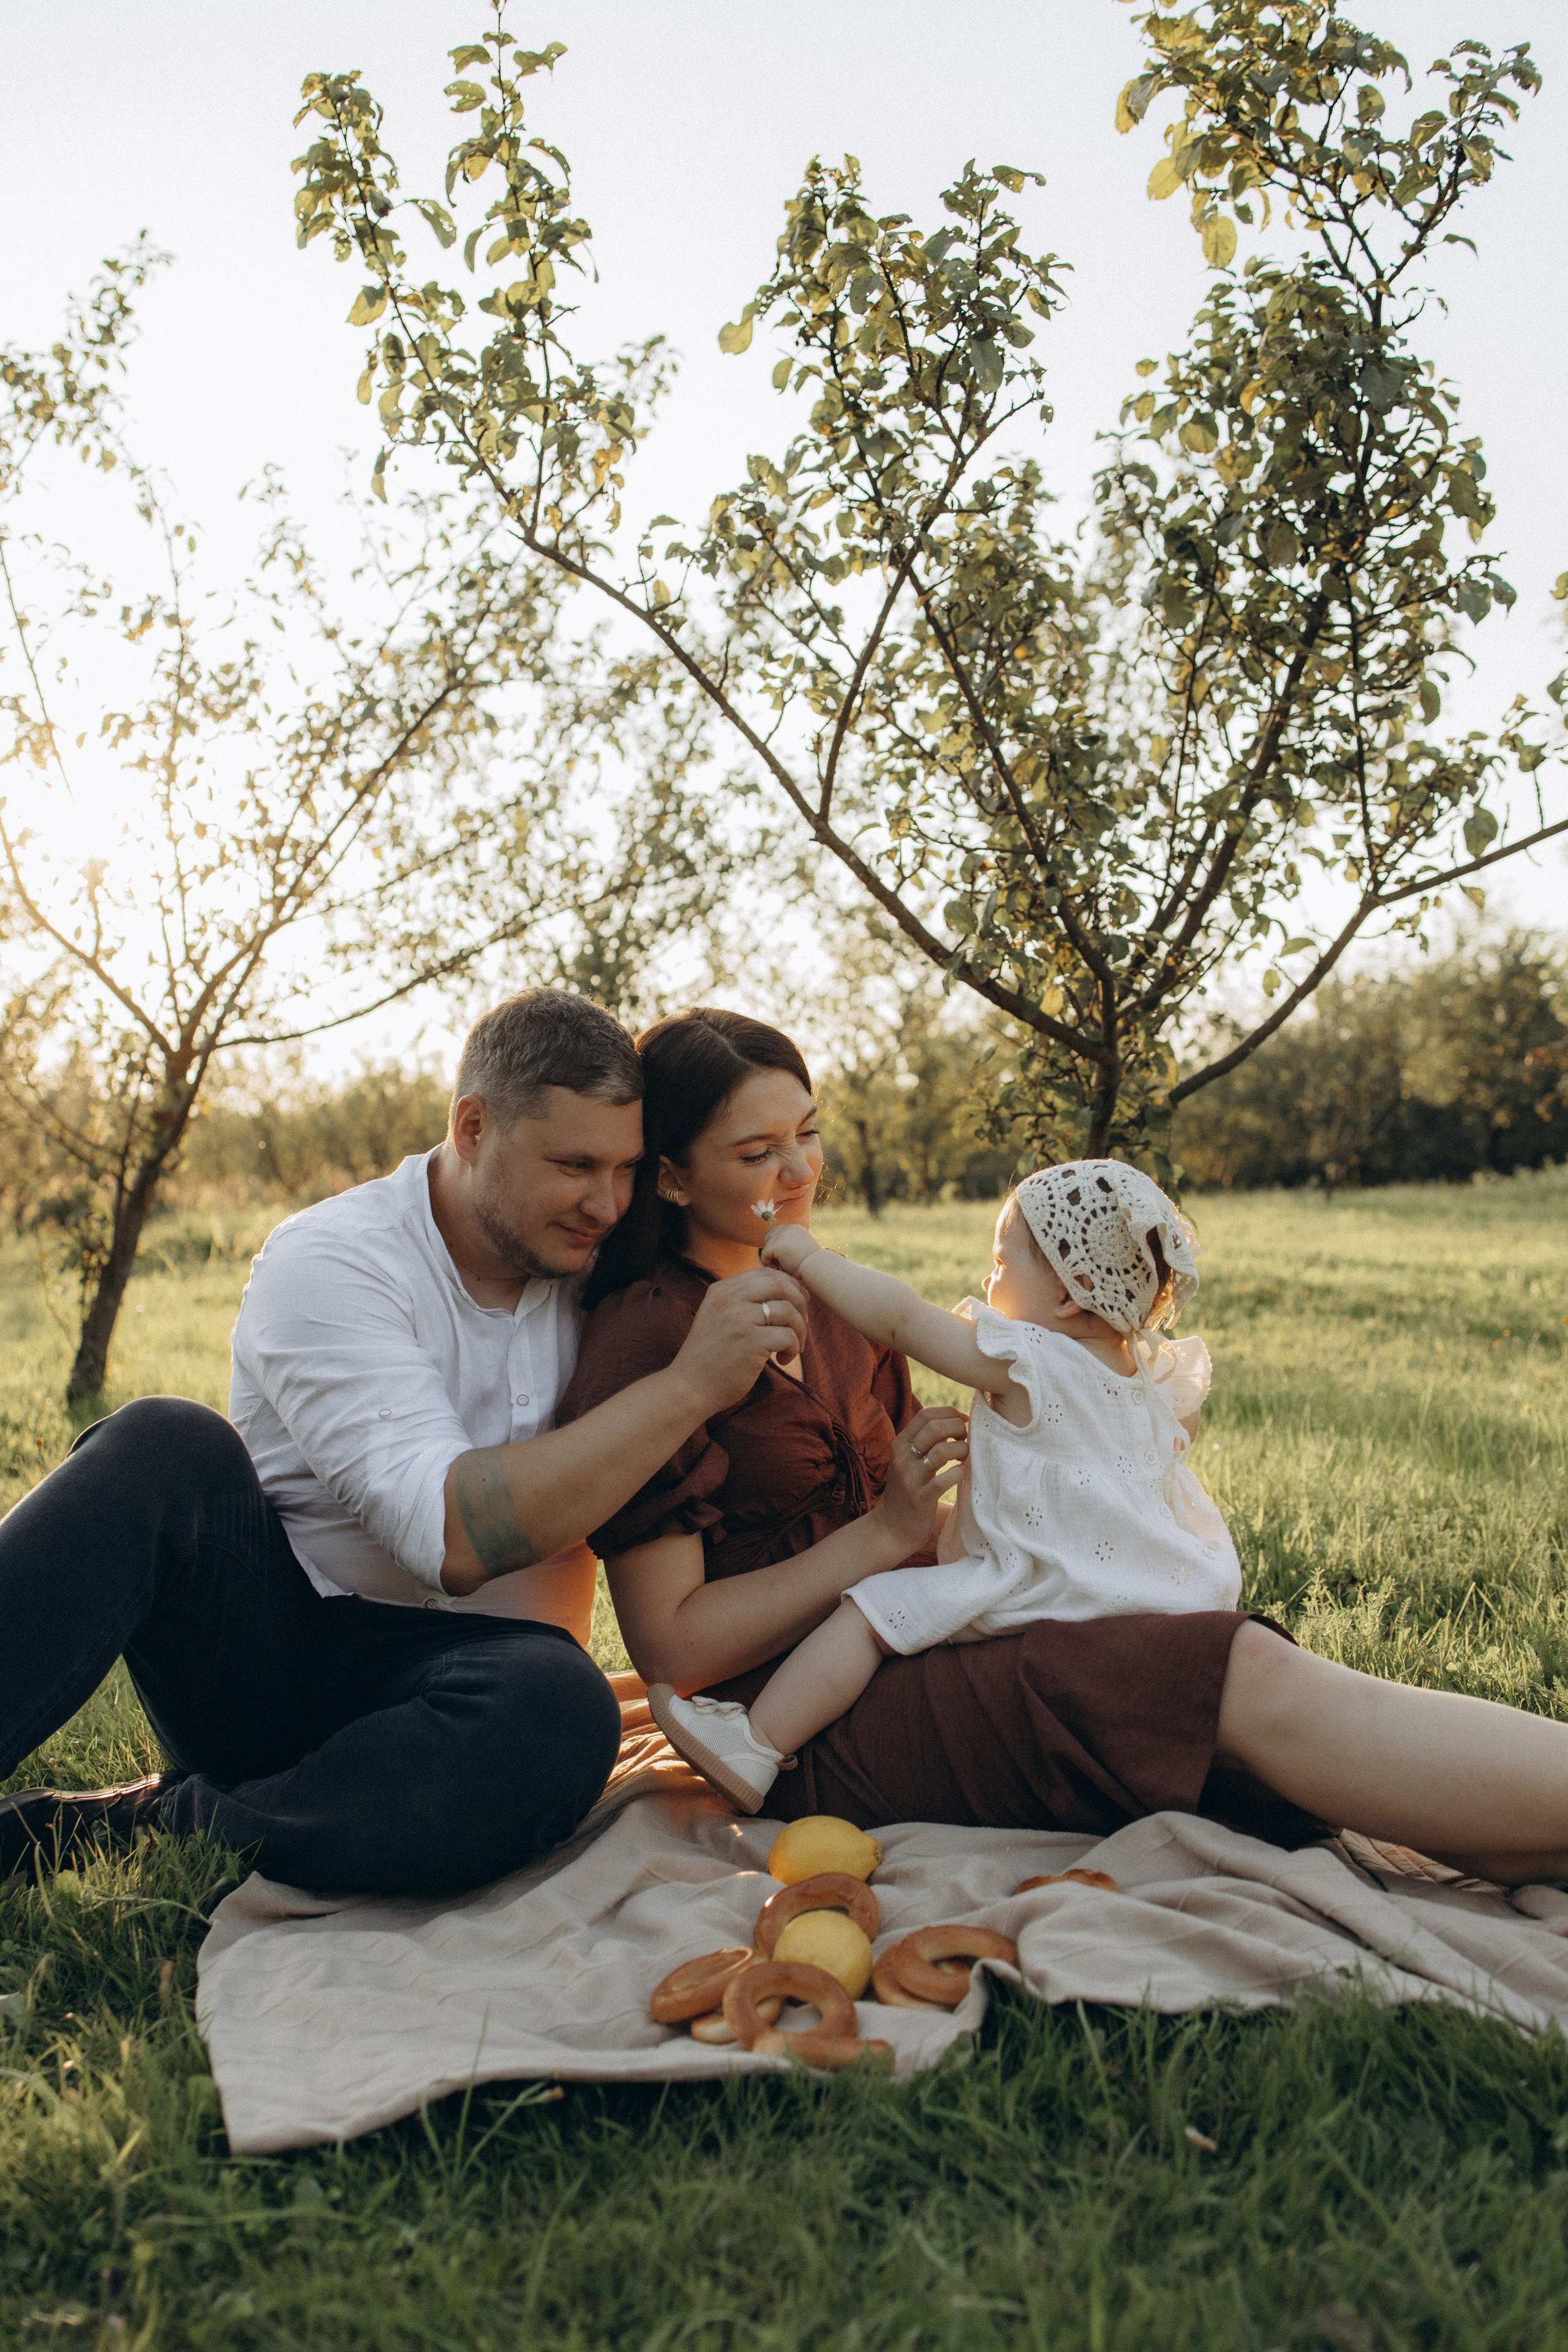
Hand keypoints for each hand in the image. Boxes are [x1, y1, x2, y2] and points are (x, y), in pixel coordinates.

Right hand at [670, 1266, 809, 1415]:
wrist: (689, 1388)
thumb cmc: (710, 1356)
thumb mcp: (718, 1317)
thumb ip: (742, 1301)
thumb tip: (785, 1290)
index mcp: (721, 1290)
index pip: (765, 1273)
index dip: (789, 1285)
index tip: (797, 1303)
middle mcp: (729, 1299)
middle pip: (781, 1284)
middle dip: (800, 1301)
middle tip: (802, 1322)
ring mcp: (739, 1319)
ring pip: (788, 1310)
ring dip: (800, 1329)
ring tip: (794, 1346)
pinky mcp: (751, 1342)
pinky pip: (788, 1336)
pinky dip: (794, 1348)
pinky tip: (783, 1359)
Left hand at [760, 1224, 820, 1275]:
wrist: (816, 1266)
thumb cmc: (811, 1264)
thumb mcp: (802, 1250)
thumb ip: (791, 1246)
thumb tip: (778, 1252)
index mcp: (796, 1228)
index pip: (778, 1232)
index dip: (777, 1245)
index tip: (781, 1257)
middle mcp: (788, 1228)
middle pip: (770, 1236)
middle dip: (771, 1249)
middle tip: (777, 1262)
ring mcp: (781, 1235)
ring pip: (767, 1246)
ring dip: (770, 1257)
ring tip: (779, 1266)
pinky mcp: (776, 1245)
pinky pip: (765, 1255)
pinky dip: (768, 1263)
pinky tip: (777, 1268)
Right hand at [872, 1406, 968, 1554]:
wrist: (891, 1527)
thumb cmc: (908, 1489)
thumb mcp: (908, 1460)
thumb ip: (924, 1441)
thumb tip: (956, 1420)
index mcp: (900, 1444)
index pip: (926, 1415)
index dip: (950, 1413)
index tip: (964, 1421)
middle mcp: (902, 1457)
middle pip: (935, 1428)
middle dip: (958, 1428)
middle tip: (966, 1439)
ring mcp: (911, 1478)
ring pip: (942, 1451)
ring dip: (961, 1450)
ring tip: (965, 1457)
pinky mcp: (921, 1499)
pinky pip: (944, 1480)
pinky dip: (958, 1473)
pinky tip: (961, 1474)